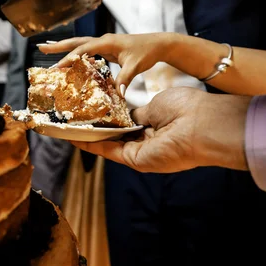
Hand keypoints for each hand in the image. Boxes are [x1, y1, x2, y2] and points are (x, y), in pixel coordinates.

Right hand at [39, 33, 173, 94]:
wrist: (158, 44)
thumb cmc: (147, 52)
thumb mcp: (135, 66)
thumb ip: (124, 78)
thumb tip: (117, 94)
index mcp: (106, 42)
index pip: (83, 50)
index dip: (69, 59)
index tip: (56, 68)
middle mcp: (103, 41)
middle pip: (76, 43)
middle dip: (58, 46)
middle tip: (40, 48)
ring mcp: (104, 44)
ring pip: (80, 45)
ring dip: (65, 48)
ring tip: (48, 50)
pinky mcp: (107, 49)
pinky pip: (88, 51)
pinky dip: (77, 55)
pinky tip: (71, 62)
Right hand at [71, 87, 250, 172]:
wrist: (201, 124)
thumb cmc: (185, 108)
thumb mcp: (155, 106)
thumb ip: (137, 113)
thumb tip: (123, 115)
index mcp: (153, 125)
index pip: (124, 123)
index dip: (107, 118)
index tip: (90, 110)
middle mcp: (145, 141)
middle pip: (113, 136)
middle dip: (92, 128)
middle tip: (70, 117)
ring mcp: (139, 152)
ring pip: (106, 145)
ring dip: (85, 137)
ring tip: (64, 125)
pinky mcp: (135, 159)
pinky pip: (108, 151)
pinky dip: (90, 144)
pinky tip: (73, 135)